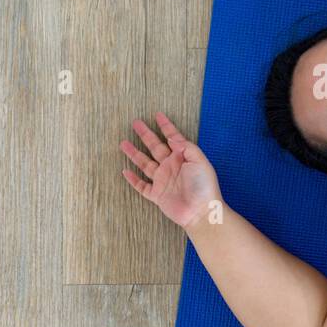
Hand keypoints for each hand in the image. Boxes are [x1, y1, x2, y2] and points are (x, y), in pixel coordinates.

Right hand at [120, 112, 221, 228]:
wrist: (200, 211)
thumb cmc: (203, 186)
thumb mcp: (199, 160)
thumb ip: (186, 147)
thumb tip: (172, 137)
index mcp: (182, 157)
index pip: (172, 138)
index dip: (165, 126)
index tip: (158, 115)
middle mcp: (171, 167)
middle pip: (155, 147)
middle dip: (146, 135)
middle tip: (136, 123)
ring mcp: (163, 181)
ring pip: (145, 164)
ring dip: (134, 153)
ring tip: (123, 143)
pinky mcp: (157, 195)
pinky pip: (142, 186)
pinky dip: (133, 179)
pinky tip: (125, 171)